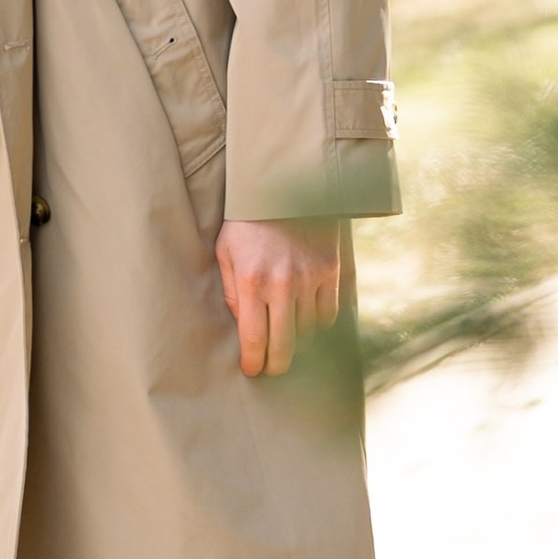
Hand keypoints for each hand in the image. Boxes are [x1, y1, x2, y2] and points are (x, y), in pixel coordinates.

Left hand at [215, 217, 342, 378]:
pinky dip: (319, 323)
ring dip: (297, 342)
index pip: (254, 339)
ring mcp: (310, 278)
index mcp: (252, 281)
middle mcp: (283, 284)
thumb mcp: (226, 253)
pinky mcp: (331, 271)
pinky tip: (307, 322)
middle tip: (272, 369)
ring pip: (308, 331)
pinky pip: (329, 313)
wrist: (284, 187)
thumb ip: (232, 292)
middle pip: (284, 345)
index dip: (254, 363)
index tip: (252, 372)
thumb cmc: (247, 223)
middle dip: (276, 364)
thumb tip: (243, 327)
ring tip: (287, 341)